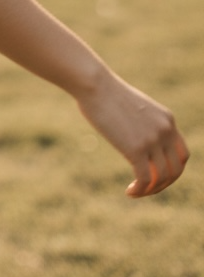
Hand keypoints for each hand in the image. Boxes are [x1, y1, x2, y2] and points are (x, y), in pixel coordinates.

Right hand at [75, 70, 188, 196]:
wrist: (95, 85)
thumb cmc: (106, 93)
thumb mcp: (133, 107)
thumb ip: (142, 123)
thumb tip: (136, 137)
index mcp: (167, 120)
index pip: (182, 155)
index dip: (172, 170)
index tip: (156, 175)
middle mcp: (165, 131)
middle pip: (176, 169)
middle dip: (163, 184)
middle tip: (147, 188)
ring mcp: (152, 140)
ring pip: (162, 178)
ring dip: (150, 190)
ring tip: (135, 191)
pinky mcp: (136, 149)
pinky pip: (145, 179)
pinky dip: (140, 190)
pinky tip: (129, 192)